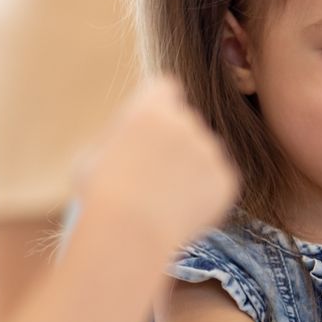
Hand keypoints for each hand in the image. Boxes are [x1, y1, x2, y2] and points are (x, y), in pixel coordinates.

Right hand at [76, 77, 236, 251]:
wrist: (131, 233)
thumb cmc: (100, 197)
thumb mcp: (93, 157)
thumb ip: (119, 140)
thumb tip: (128, 142)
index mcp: (151, 108)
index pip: (164, 89)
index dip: (157, 106)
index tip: (150, 125)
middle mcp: (187, 121)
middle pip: (185, 123)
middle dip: (174, 142)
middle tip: (154, 174)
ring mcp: (211, 150)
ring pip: (203, 153)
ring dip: (189, 170)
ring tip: (162, 201)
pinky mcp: (228, 179)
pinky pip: (216, 182)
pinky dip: (204, 195)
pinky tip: (179, 212)